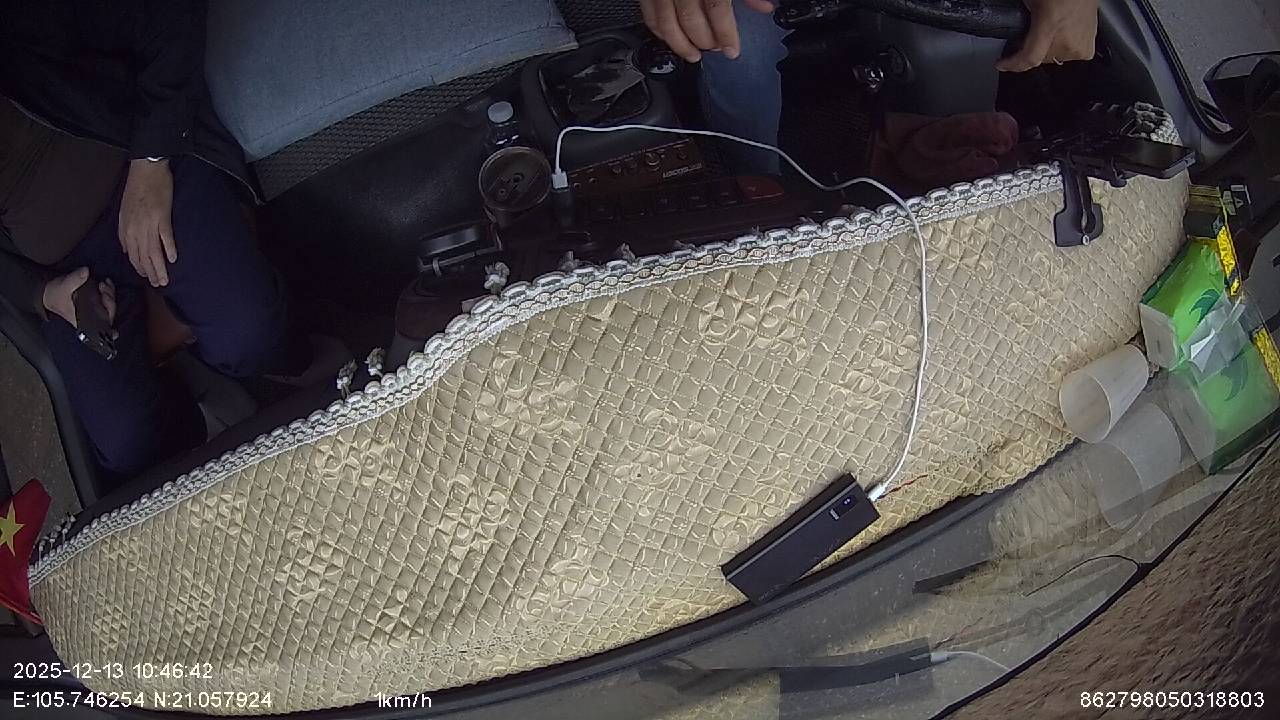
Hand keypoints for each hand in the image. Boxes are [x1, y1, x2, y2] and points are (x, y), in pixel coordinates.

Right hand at [42, 268, 116, 328]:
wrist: (48, 292)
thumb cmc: (55, 294)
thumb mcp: (63, 286)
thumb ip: (75, 279)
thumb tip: (86, 271)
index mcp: (83, 320)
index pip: (100, 329)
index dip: (109, 331)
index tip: (115, 332)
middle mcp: (90, 318)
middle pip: (108, 314)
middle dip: (109, 300)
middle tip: (103, 288)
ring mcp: (94, 310)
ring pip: (109, 306)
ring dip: (109, 294)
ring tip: (103, 284)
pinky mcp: (95, 303)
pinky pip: (106, 299)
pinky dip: (108, 291)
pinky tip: (106, 283)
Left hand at [118, 158, 177, 286]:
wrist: (146, 169)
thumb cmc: (136, 188)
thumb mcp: (123, 210)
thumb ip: (124, 231)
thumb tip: (126, 249)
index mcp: (126, 228)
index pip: (132, 254)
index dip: (139, 267)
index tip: (146, 277)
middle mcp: (136, 228)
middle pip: (143, 256)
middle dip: (150, 272)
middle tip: (158, 284)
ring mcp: (149, 223)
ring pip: (153, 251)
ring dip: (160, 267)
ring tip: (165, 279)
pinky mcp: (162, 216)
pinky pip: (166, 237)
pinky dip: (169, 248)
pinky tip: (173, 259)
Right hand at [641, 0, 774, 61]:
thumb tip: (763, 7)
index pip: (717, 8)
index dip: (726, 34)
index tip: (732, 50)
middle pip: (690, 20)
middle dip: (704, 40)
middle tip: (714, 47)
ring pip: (666, 23)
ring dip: (680, 44)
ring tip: (693, 54)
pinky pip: (650, 15)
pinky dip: (660, 31)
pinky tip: (670, 38)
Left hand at [996, 0, 1100, 71]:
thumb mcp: (1034, 1)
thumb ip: (1020, 18)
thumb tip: (1010, 28)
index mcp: (1051, 26)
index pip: (1029, 58)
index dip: (1012, 64)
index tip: (1002, 64)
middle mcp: (1067, 40)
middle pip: (1039, 59)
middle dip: (1030, 50)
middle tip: (1027, 37)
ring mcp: (1080, 46)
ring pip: (1052, 58)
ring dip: (1046, 49)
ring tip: (1047, 31)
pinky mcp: (1087, 49)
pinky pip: (1067, 55)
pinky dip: (1060, 47)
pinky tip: (1059, 35)